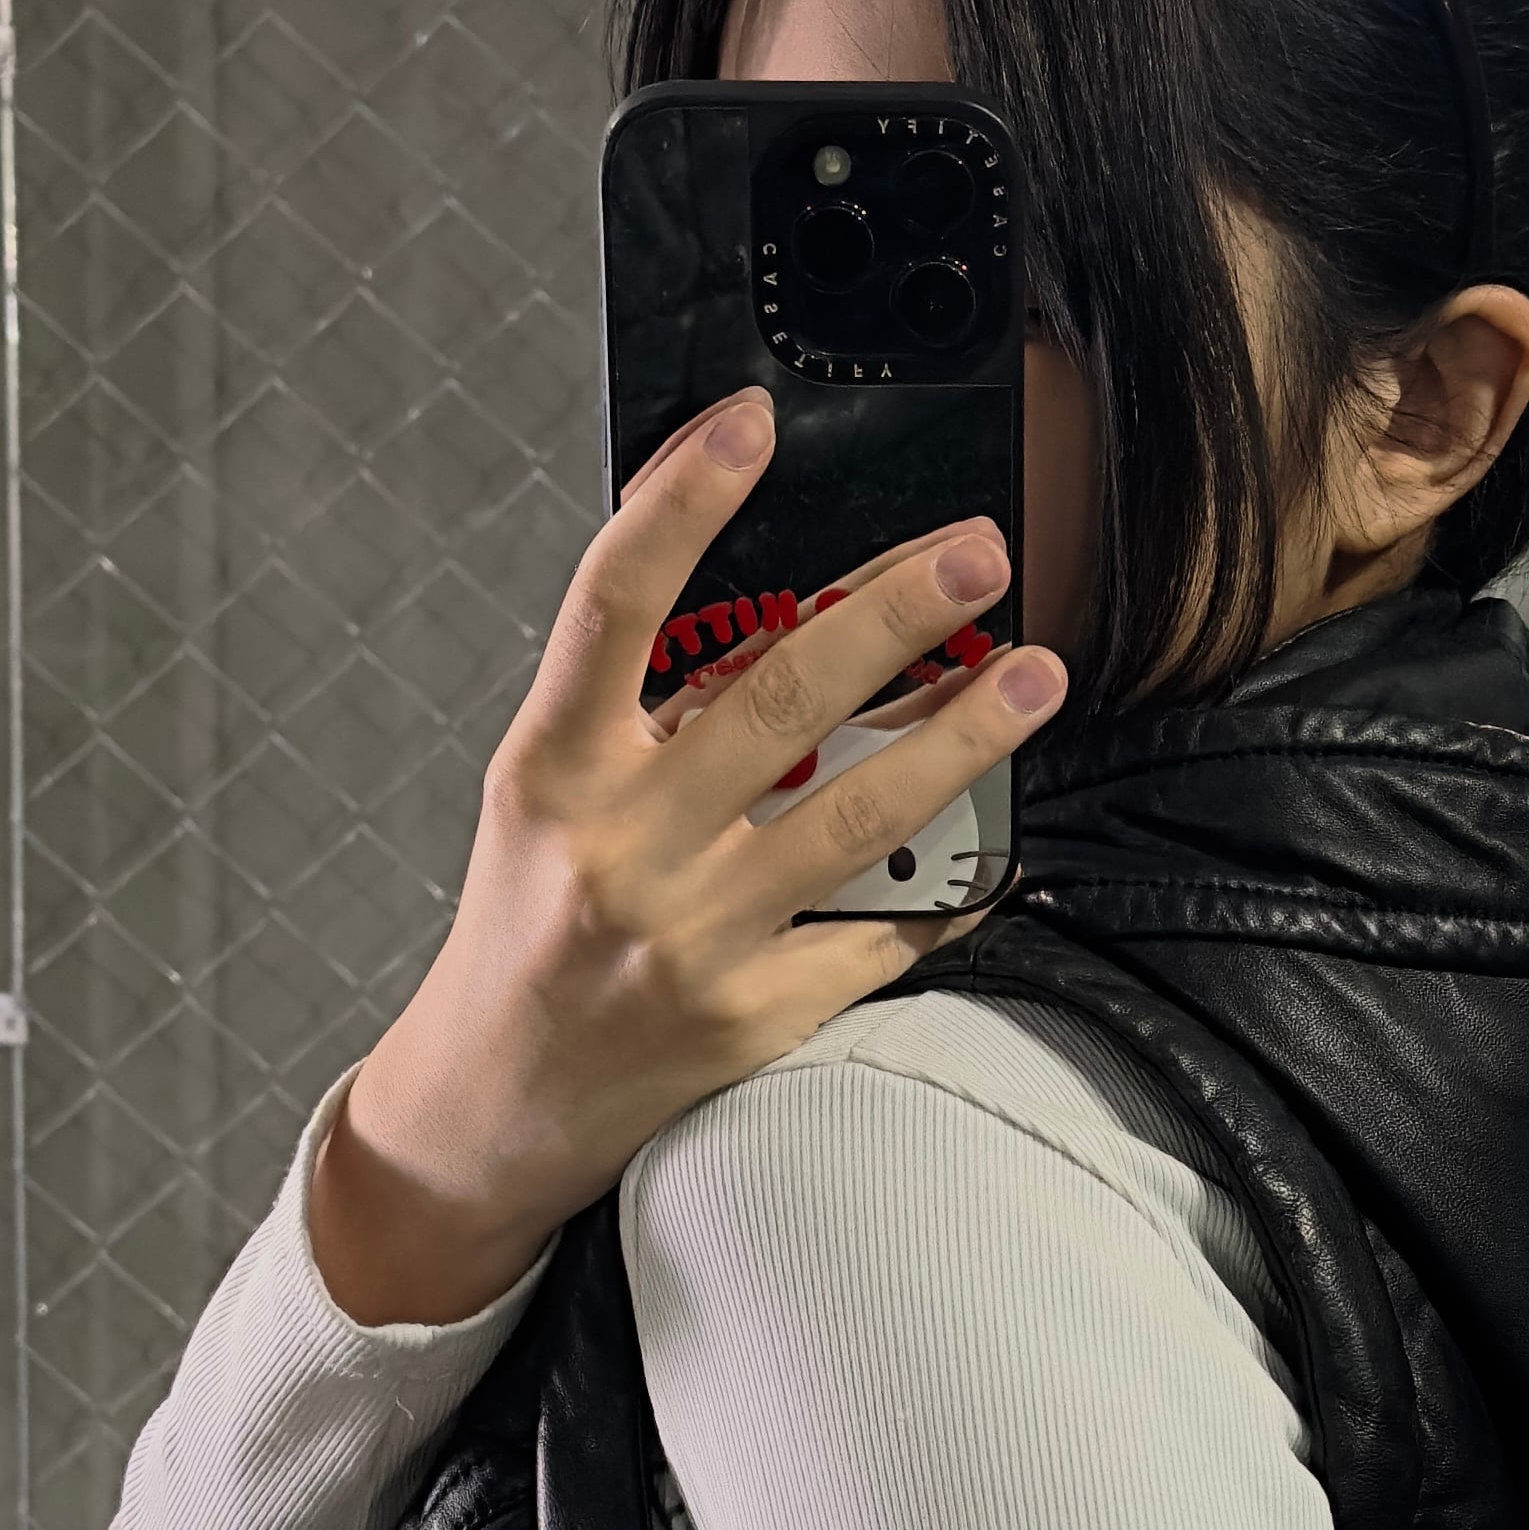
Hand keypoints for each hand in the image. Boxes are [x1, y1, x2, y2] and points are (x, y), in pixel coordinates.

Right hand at [315, 393, 1068, 1327]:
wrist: (493, 1106)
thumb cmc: (528, 929)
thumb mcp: (546, 798)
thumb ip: (636, 707)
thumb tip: (767, 593)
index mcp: (552, 771)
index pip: (612, 608)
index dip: (679, 504)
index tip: (751, 423)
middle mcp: (620, 850)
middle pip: (776, 701)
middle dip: (894, 614)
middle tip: (980, 552)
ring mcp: (692, 939)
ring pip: (856, 817)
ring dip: (963, 739)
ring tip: (1034, 678)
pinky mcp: (751, 1018)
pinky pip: (878, 934)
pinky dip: (949, 888)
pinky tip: (1003, 847)